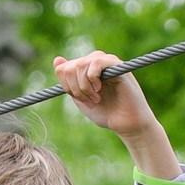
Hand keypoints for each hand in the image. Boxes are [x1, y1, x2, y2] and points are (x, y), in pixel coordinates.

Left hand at [56, 49, 180, 181]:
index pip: (63, 68)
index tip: (80, 99)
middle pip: (70, 67)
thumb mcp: (81, 99)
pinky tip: (100, 90)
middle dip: (75, 88)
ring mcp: (107, 62)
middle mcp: (96, 62)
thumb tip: (57, 60)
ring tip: (96, 98)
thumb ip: (69, 82)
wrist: (127, 124)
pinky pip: (96, 62)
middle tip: (89, 101)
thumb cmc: (107, 113)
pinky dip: (93, 79)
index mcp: (86, 69)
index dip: (67, 86)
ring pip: (80, 64)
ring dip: (84, 87)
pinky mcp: (117, 65)